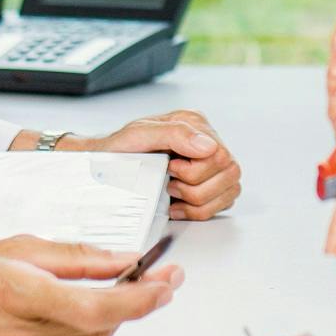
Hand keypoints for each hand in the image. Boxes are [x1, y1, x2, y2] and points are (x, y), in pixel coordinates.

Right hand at [0, 236, 182, 335]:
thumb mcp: (17, 247)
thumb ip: (77, 256)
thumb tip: (125, 259)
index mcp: (20, 296)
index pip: (98, 306)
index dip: (142, 298)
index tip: (168, 283)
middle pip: (104, 326)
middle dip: (138, 302)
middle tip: (159, 278)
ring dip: (115, 319)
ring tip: (118, 291)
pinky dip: (89, 335)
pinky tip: (86, 314)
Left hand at [86, 108, 242, 218]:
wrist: (105, 169)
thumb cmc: (120, 151)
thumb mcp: (139, 135)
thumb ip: (174, 133)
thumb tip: (208, 145)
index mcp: (195, 123)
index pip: (219, 154)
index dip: (194, 170)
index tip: (169, 169)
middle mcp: (209, 141)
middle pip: (229, 173)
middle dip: (194, 186)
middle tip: (169, 182)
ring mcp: (214, 165)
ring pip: (230, 191)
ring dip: (196, 200)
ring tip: (171, 192)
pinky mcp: (213, 187)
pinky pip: (222, 205)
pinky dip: (198, 211)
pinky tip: (177, 205)